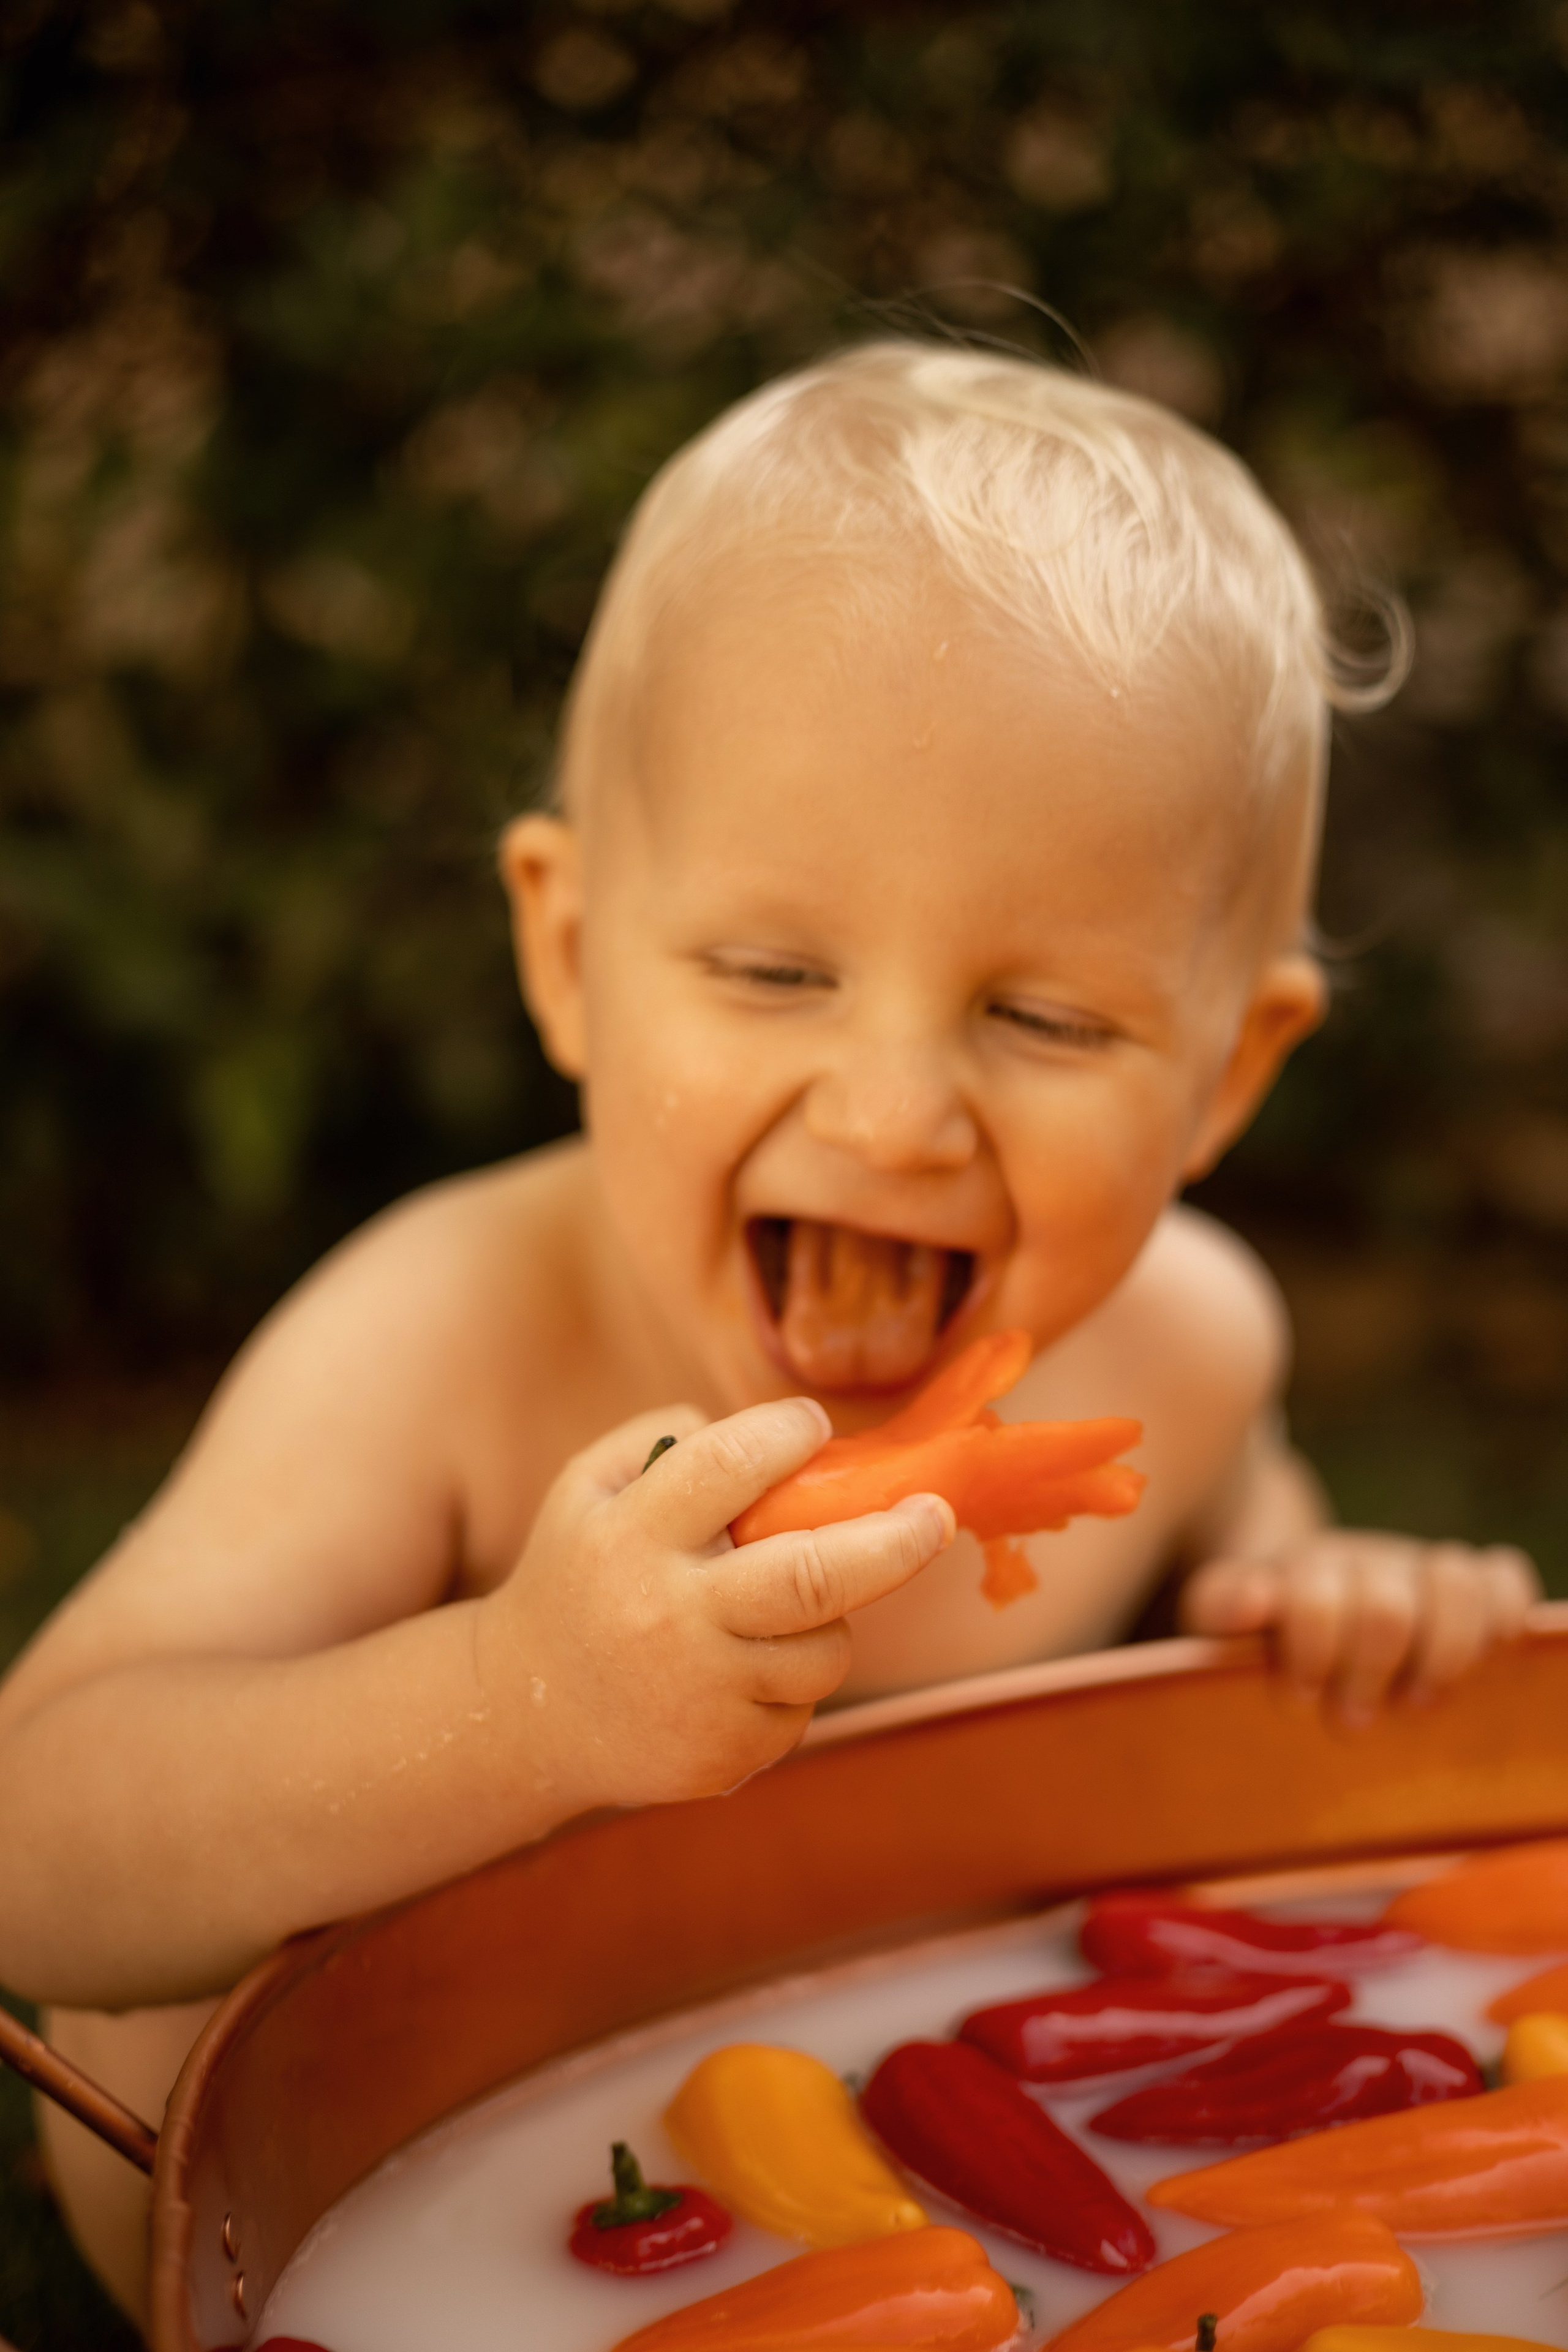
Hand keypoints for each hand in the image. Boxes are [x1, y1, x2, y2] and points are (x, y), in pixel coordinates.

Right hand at [478, 1396, 954, 1811]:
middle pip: (813, 1578)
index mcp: (630, 1537)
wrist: (523, 1714)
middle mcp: (667, 1617)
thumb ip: (665, 1438)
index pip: (729, 1466)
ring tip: (774, 1610)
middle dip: (894, 1541)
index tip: (816, 1425)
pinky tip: (735, 1672)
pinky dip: (788, 1682)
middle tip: (937, 1512)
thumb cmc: (577, 1579)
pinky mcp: (720, 1755)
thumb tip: (773, 1435)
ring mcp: (698, 1694)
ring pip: (823, 1650)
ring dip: (826, 1621)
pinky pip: (800, 1707)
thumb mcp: (587, 1487)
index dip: (786, 1435)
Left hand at [1180, 1531, 1538, 1720]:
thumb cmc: (1258, 1627)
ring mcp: (1415, 1567)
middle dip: (1369, 1673)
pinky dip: (1503, 1615)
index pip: (1313, 1599)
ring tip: (1419, 1698)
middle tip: (1351, 1718)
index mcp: (1299, 1569)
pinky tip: (1483, 1658)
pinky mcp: (1464, 1581)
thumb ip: (1220, 1603)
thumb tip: (1255, 1599)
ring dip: (1443, 1652)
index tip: (1296, 1698)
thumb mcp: (1218, 1614)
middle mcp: (1362, 1561)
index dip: (1310, 1652)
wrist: (1290, 1595)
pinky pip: (1503, 1576)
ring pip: (1454, 1581)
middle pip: (1385, 1610)